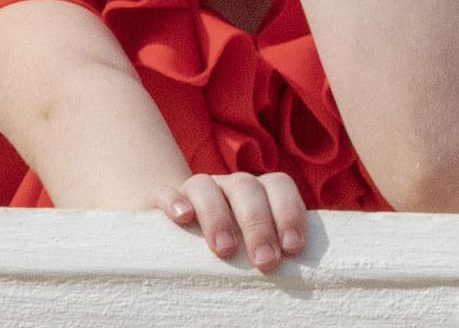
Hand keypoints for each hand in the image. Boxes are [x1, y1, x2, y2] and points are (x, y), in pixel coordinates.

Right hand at [154, 172, 307, 270]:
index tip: (292, 248)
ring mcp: (198, 188)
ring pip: (206, 186)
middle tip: (264, 261)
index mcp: (258, 190)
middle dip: (258, 225)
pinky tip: (182, 218)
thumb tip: (296, 274)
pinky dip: (174, 201)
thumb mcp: (253, 243)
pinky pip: (166, 191)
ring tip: (225, 249)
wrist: (180, 225)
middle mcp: (230, 184)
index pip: (279, 186)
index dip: (289, 212)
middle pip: (247, 189)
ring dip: (218, 217)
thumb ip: (273, 246)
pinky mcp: (163, 197)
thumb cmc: (232, 241)